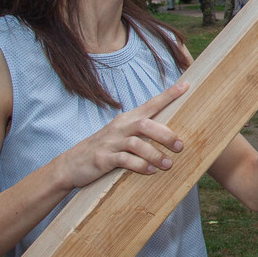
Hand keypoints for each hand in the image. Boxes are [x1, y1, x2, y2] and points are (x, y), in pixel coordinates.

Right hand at [55, 79, 188, 188]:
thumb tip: (170, 134)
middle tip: (180, 146)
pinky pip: (125, 161)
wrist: (71, 164)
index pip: (151, 104)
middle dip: (165, 134)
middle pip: (146, 125)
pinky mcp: (103, 159)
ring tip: (168, 164)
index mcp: (127, 119)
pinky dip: (139, 166)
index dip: (168, 95)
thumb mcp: (121, 135)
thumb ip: (141, 132)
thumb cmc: (104, 148)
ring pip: (137, 144)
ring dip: (155, 154)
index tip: (186, 85)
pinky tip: (149, 171)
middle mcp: (120, 127)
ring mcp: (111, 143)